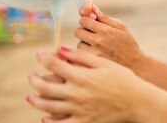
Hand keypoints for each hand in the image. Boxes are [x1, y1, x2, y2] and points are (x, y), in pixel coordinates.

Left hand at [27, 48, 163, 122]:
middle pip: (45, 87)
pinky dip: (48, 121)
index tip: (38, 54)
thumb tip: (60, 50)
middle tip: (30, 75)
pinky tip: (44, 116)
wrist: (137, 102)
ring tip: (30, 95)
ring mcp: (78, 111)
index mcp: (81, 76)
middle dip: (34, 80)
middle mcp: (76, 94)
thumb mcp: (104, 63)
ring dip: (35, 100)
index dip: (43, 58)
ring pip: (47, 106)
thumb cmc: (123, 79)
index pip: (54, 65)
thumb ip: (82, 57)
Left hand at [75, 5, 143, 70]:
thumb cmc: (127, 43)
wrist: (133, 63)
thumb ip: (104, 17)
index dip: (86, 19)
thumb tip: (91, 7)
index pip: (83, 20)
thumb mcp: (120, 27)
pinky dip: (86, 52)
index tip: (91, 22)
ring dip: (84, 42)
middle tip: (92, 33)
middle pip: (77, 31)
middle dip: (83, 30)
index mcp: (105, 30)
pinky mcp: (92, 62)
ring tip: (96, 45)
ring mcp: (94, 53)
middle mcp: (98, 41)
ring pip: (78, 43)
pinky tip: (95, 52)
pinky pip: (81, 54)